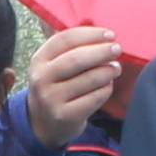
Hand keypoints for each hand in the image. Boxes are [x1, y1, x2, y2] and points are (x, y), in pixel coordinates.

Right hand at [22, 24, 131, 148]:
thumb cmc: (56, 86)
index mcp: (38, 60)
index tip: (109, 34)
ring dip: (107, 71)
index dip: (90, 34)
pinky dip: (106, 89)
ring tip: (116, 68)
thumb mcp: (52, 65)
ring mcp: (52, 99)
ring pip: (88, 79)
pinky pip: (94, 98)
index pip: (65, 39)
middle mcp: (41, 79)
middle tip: (117, 49)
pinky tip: (108, 85)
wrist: (43, 123)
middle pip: (76, 59)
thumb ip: (69, 47)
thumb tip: (100, 31)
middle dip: (101, 52)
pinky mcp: (65, 116)